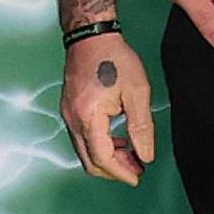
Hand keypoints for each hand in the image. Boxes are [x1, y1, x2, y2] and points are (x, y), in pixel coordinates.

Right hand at [61, 30, 157, 183]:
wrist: (91, 36)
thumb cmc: (114, 59)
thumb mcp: (137, 92)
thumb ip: (141, 127)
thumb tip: (145, 156)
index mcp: (89, 117)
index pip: (102, 157)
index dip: (120, 172)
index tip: (137, 178)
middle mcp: (73, 120)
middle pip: (89, 160)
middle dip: (113, 170)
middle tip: (137, 169)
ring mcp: (68, 115)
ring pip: (85, 151)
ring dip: (108, 158)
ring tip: (132, 154)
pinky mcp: (69, 110)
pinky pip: (83, 138)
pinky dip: (100, 146)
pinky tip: (118, 140)